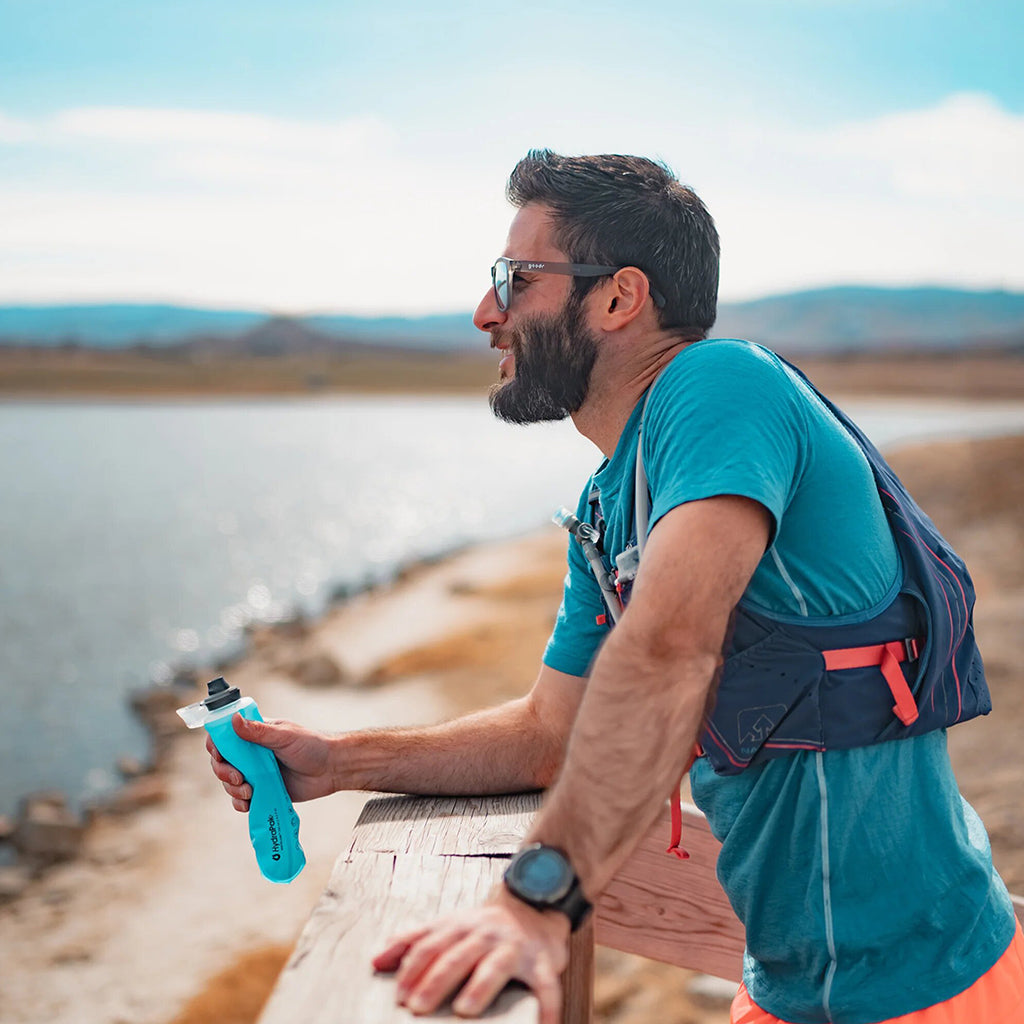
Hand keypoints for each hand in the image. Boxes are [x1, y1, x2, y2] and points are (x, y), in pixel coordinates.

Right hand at [206, 716, 335, 810]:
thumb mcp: (285, 736)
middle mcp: (252, 753)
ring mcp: (256, 773)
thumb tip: (233, 719)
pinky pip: (242, 799)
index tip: (219, 755)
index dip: (216, 746)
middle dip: (223, 772)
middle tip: (238, 779)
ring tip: (249, 792)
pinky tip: (247, 804)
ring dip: (232, 789)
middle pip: (222, 762)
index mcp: (255, 734)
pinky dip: (239, 802)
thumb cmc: (312, 746)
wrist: (332, 769)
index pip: (224, 737)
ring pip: (229, 782)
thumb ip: (258, 731)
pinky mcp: (263, 790)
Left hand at [372, 889, 569, 1022]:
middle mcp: (486, 934)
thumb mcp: (448, 925)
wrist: (534, 907)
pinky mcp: (543, 963)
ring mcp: (514, 947)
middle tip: (417, 1006)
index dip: (413, 968)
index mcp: (460, 926)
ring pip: (496, 965)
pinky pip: (545, 985)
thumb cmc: (485, 928)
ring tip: (464, 1009)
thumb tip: (377, 960)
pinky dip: (545, 1007)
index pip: (431, 944)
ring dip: (479, 987)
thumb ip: (414, 941)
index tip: (399, 994)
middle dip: (436, 980)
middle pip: (457, 955)